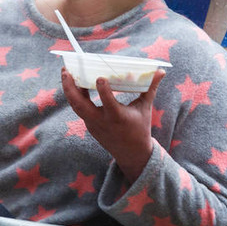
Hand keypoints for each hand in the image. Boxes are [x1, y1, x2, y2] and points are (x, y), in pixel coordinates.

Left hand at [61, 67, 164, 183]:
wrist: (132, 154)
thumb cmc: (140, 128)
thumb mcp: (145, 108)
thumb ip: (150, 88)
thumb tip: (161, 71)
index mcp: (118, 118)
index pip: (108, 104)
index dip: (104, 91)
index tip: (100, 78)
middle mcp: (102, 122)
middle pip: (80, 105)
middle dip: (71, 88)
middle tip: (66, 71)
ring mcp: (92, 124)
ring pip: (76, 106)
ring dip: (68, 90)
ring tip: (65, 73)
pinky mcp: (89, 125)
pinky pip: (79, 108)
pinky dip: (75, 95)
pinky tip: (74, 82)